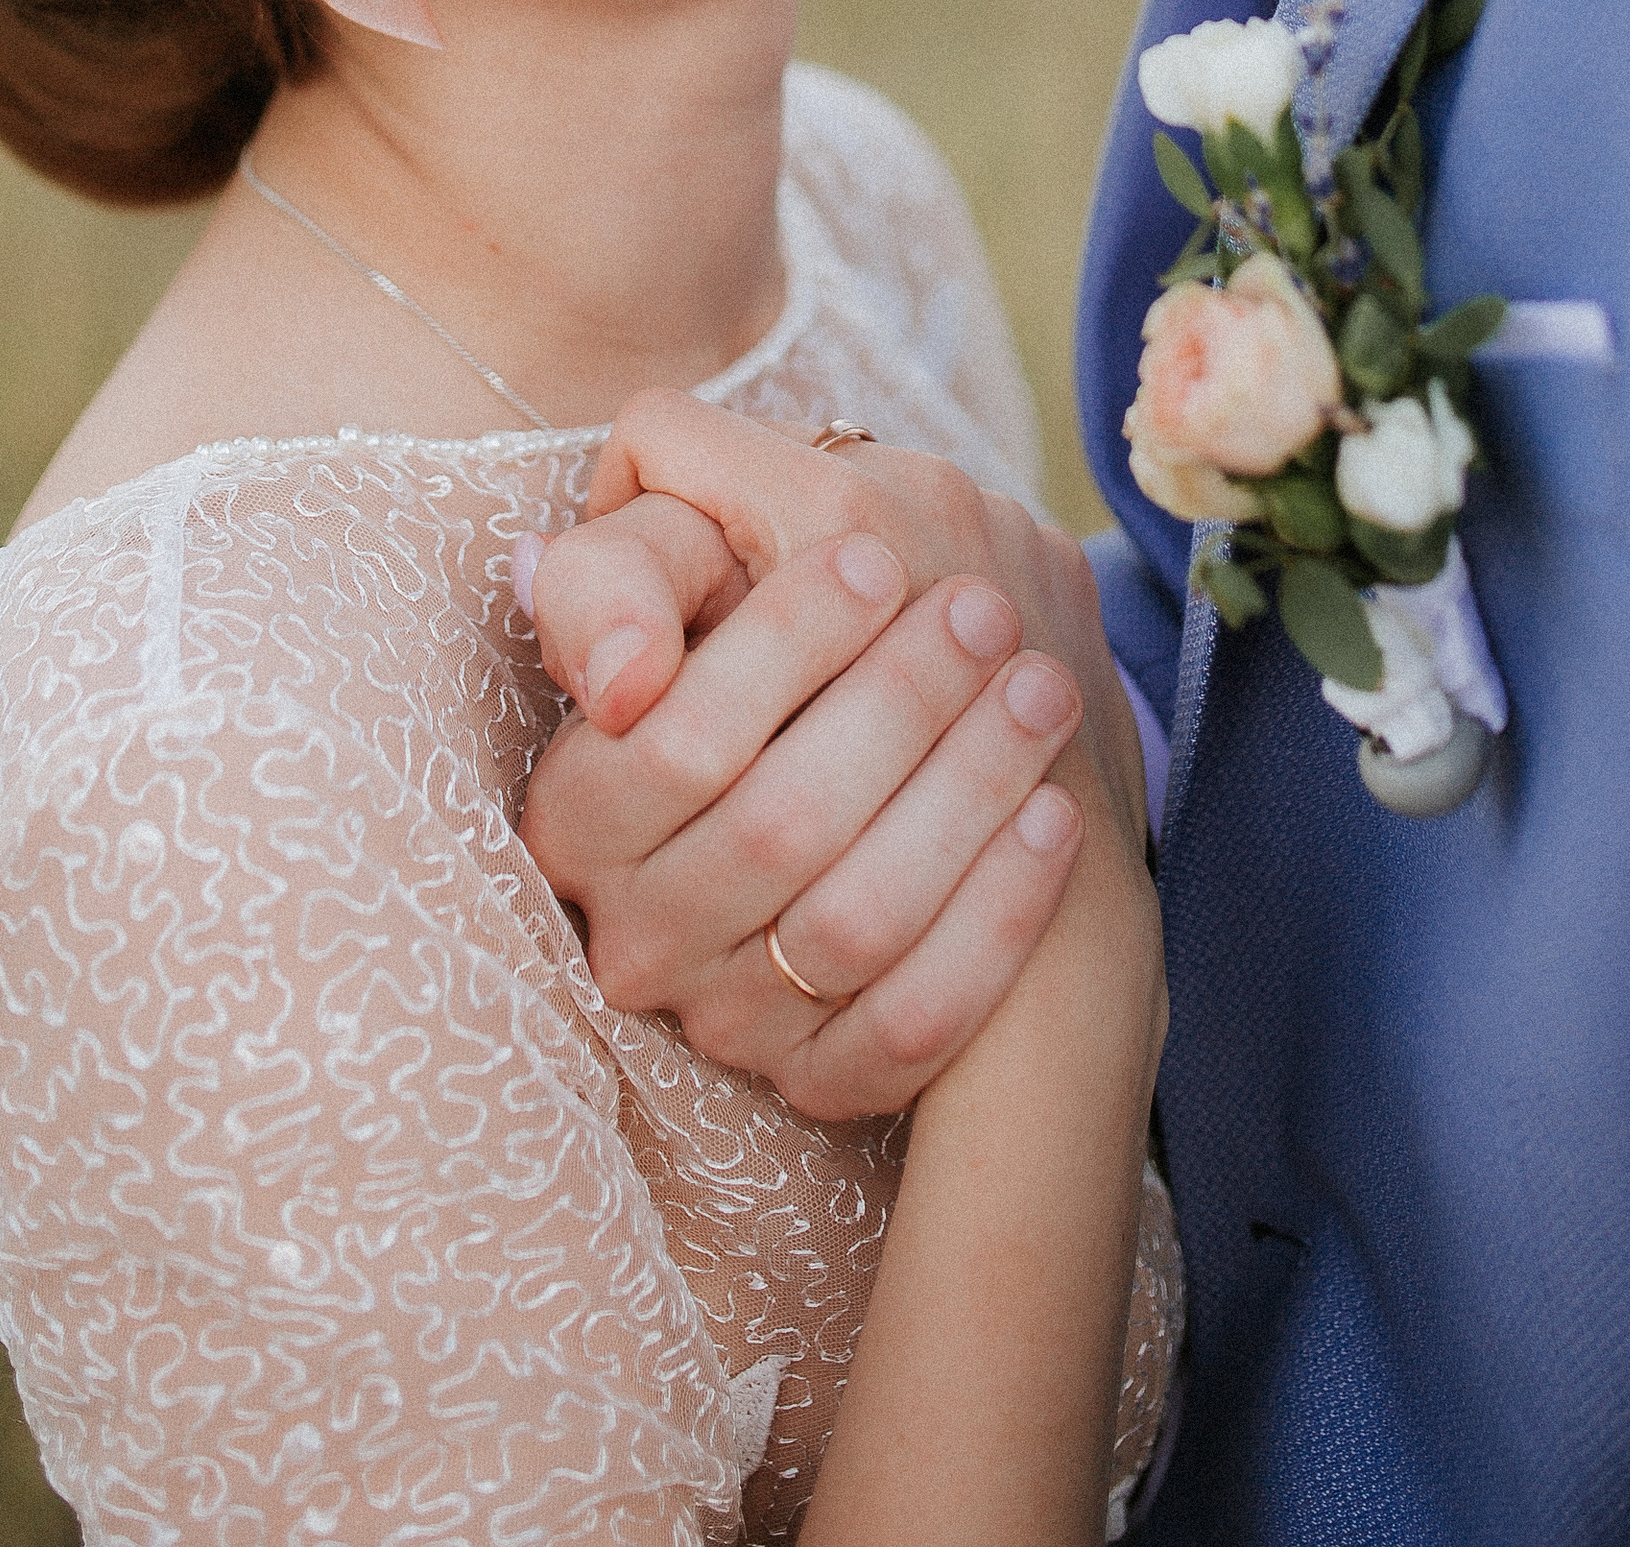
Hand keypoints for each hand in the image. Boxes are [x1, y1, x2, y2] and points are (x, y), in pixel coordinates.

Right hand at [519, 398, 1145, 1118]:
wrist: (825, 767)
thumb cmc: (731, 636)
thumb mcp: (658, 579)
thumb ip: (617, 577)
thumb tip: (629, 675)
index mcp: (574, 815)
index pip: (674, 741)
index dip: (782, 646)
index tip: (877, 554)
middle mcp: (637, 936)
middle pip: (776, 830)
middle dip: (897, 705)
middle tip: (986, 608)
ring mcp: (729, 1022)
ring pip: (854, 927)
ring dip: (966, 797)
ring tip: (1041, 686)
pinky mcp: (823, 1075)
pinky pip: (917, 1022)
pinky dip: (997, 920)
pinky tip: (1054, 815)